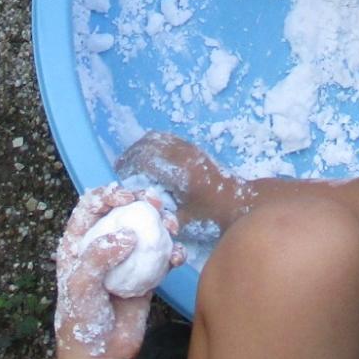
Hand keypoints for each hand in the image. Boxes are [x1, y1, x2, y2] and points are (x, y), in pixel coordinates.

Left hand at [54, 184, 184, 358]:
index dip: (108, 194)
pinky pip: (162, 255)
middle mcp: (104, 243)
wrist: (102, 352)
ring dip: (162, 220)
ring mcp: (127, 258)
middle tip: (156, 201)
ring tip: (171, 224)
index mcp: (80, 241)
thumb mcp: (80, 286)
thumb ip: (98, 256)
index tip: (126, 196)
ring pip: (147, 228)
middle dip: (142, 199)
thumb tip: (127, 235)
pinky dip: (173, 251)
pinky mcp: (146, 273)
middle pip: (124, 210)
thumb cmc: (82, 319)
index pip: (91, 205)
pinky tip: (177, 256)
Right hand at [117, 133, 251, 230]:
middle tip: (121, 168)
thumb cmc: (213, 214)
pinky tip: (149, 160)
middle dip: (131, 154)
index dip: (129, 164)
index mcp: (181, 172)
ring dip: (141, 147)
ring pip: (157, 137)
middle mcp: (184, 155)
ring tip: (132, 163)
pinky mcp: (193, 147)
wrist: (239, 201)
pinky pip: (167, 138)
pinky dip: (153, 145)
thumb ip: (163, 215)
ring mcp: (189, 148)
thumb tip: (142, 209)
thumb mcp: (186, 220)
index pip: (146, 158)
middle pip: (148, 143)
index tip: (120, 174)